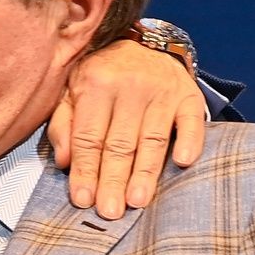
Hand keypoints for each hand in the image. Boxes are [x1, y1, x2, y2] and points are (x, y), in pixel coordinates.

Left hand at [48, 38, 207, 218]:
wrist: (143, 43)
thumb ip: (63, 125)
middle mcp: (130, 86)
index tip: (83, 200)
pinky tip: (183, 162)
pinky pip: (191, 120)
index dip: (86, 170)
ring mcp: (162, 90)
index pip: (89, 136)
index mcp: (96, 83)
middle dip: (114, 180)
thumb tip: (64, 162)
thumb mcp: (71, 91)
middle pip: (120, 143)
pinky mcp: (188, 94)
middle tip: (110, 211)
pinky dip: (190, 141)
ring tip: (137, 201)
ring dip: (145, 173)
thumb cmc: (102, 76)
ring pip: (152, 139)